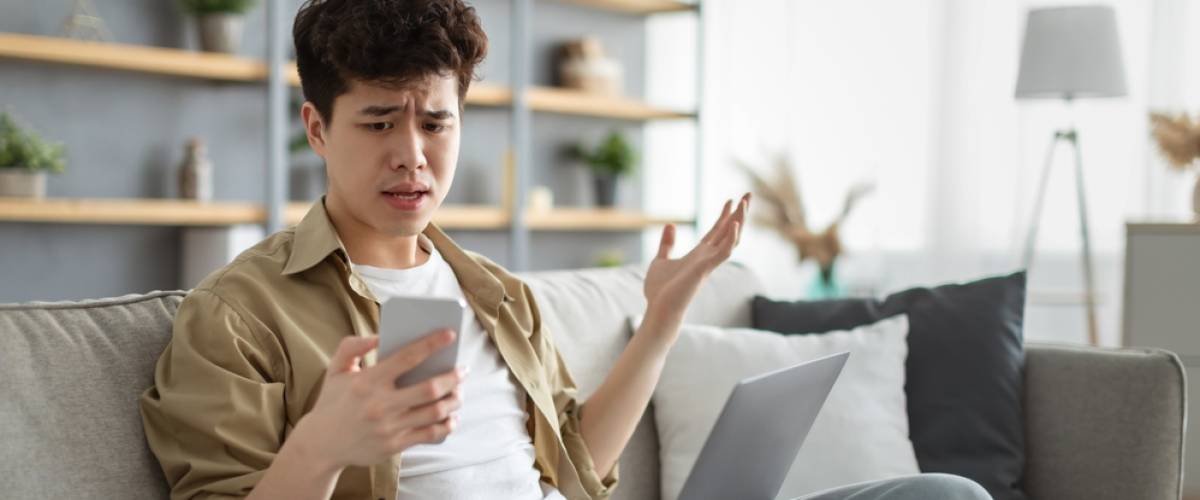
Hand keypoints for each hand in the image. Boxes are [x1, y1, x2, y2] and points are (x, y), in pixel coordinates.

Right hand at [291, 330, 466, 472]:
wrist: (320, 445)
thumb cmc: (333, 402)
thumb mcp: (335, 369)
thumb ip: (353, 346)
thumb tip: (379, 336)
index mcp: (367, 381)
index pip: (407, 357)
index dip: (432, 344)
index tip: (451, 334)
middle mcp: (380, 405)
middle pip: (429, 388)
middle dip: (453, 376)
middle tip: (463, 369)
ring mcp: (389, 427)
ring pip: (435, 412)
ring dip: (455, 400)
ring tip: (460, 391)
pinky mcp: (394, 446)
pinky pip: (430, 434)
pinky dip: (447, 424)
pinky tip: (452, 415)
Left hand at [641, 193, 749, 342]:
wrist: (658, 310)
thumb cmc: (660, 291)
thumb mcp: (660, 260)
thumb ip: (667, 244)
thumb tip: (671, 225)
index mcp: (698, 255)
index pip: (716, 231)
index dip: (724, 216)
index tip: (731, 200)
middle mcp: (707, 258)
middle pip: (728, 231)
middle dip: (739, 213)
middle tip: (749, 194)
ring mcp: (708, 263)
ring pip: (730, 239)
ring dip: (738, 221)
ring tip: (745, 203)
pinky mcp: (705, 270)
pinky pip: (723, 252)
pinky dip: (730, 239)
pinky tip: (734, 225)